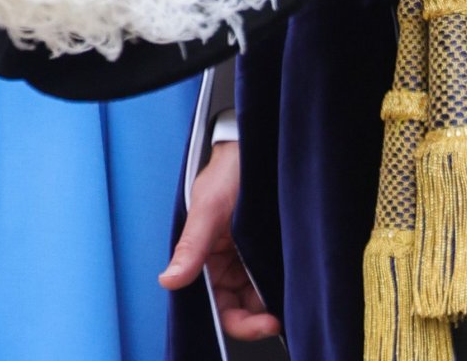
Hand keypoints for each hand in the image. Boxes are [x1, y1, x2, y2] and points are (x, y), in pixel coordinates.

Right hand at [159, 141, 280, 340]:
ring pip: (262, 293)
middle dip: (261, 317)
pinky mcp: (271, 245)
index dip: (241, 322)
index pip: (222, 306)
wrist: (256, 142)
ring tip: (295, 297)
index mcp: (206, 258)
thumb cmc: (227, 171)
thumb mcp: (208, 208)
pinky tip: (298, 281)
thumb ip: (191, 246)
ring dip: (275, 300)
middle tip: (283, 317)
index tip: (267, 324)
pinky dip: (286, 283)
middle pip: (244, 306)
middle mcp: (228, 262)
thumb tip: (168, 280)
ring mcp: (251, 255)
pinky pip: (277, 274)